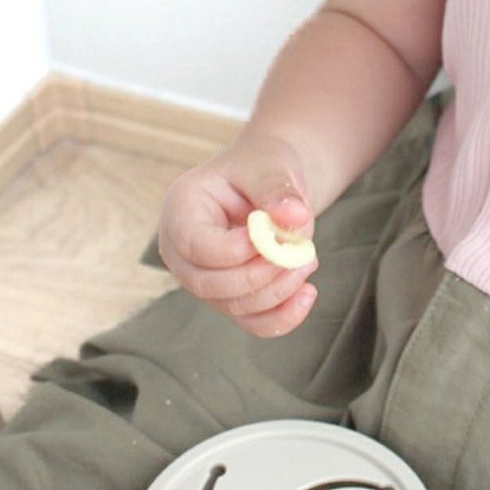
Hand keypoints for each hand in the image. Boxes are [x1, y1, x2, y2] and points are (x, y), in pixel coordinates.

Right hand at [157, 136, 318, 336]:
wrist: (271, 182)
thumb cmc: (263, 168)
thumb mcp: (270, 167)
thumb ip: (278, 190)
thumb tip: (294, 216)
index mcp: (181, 209)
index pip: (197, 247)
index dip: (240, 250)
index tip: (278, 232)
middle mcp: (181, 249)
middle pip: (207, 285)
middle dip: (260, 276)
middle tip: (302, 252)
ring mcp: (203, 278)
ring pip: (233, 306)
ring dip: (278, 291)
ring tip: (308, 258)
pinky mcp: (230, 298)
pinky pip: (252, 323)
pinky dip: (282, 317)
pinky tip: (308, 294)